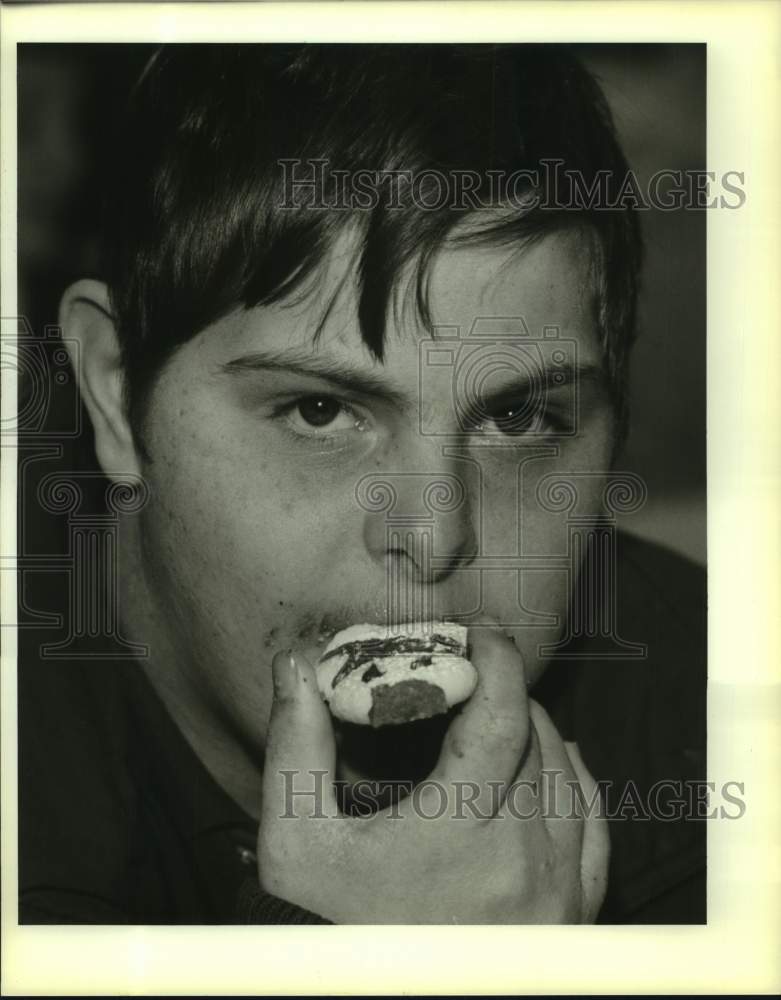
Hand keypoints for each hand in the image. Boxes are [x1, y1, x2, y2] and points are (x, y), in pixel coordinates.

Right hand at [257, 628, 608, 922]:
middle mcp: (524, 861)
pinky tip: (557, 763)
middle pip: (534, 740)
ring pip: (567, 776)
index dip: (498, 662)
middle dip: (504, 696)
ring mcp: (556, 894)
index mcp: (460, 833)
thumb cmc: (328, 928)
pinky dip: (575, 783)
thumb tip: (296, 663)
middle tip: (471, 677)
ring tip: (499, 716)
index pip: (503, 718)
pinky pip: (594, 829)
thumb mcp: (296, 840)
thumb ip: (295, 747)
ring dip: (536, 734)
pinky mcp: (570, 917)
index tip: (481, 633)